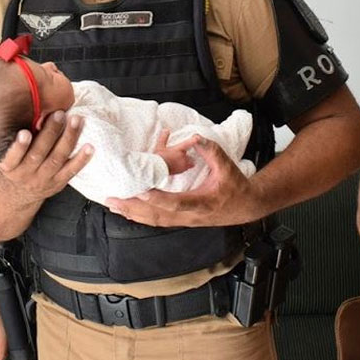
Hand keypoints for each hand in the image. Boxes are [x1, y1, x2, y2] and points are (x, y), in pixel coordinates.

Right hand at [0, 112, 91, 204]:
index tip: (25, 132)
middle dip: (50, 132)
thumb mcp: (8, 155)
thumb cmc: (16, 165)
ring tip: (76, 121)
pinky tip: (89, 147)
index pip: (12, 156)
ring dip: (68, 138)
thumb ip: (16, 139)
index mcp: (9, 166)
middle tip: (59, 114)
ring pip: (57, 158)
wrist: (21, 193)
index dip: (19, 146)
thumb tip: (32, 111)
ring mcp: (43, 179)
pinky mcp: (58, 183)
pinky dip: (81, 159)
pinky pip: (71, 171)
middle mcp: (26, 174)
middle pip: (39, 153)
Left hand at [106, 136, 262, 226]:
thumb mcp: (227, 166)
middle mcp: (190, 216)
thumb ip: (211, 152)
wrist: (246, 206)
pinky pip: (158, 220)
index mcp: (202, 203)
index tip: (142, 192)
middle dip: (134, 208)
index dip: (158, 199)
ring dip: (133, 213)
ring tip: (113, 204)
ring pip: (155, 220)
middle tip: (113, 199)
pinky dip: (141, 216)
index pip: (176, 203)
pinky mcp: (182, 221)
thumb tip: (196, 138)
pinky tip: (127, 212)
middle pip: (158, 215)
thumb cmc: (236, 187)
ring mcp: (185, 221)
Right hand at [153, 129, 194, 174]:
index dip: (194, 140)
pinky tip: (177, 165)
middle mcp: (182, 157)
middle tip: (181, 154)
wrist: (157, 169)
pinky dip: (184, 166)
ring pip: (190, 162)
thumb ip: (164, 137)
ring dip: (187, 161)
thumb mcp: (159, 146)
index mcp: (178, 149)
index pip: (188, 143)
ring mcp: (183, 165)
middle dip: (187, 154)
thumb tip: (166, 130)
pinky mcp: (181, 171)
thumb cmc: (158, 158)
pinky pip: (186, 168)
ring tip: (179, 160)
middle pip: (190, 154)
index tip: (198, 137)